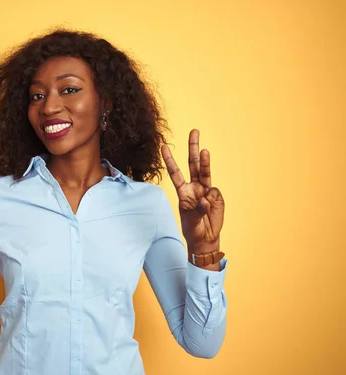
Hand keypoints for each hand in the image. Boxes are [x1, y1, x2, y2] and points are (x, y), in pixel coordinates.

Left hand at [161, 129, 224, 253]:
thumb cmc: (193, 228)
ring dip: (205, 161)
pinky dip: (212, 202)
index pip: (175, 172)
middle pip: (193, 164)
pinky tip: (210, 211)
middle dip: (193, 147)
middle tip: (194, 131)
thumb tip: (206, 199)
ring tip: (205, 150)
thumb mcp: (190, 220)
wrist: (205, 238)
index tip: (164, 146)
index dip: (169, 159)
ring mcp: (206, 190)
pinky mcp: (216, 196)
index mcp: (183, 191)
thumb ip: (196, 209)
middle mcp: (194, 187)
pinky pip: (214, 195)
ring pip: (205, 171)